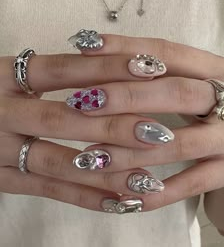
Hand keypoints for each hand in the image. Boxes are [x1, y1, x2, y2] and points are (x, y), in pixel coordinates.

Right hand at [0, 48, 167, 212]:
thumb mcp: (16, 75)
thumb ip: (56, 74)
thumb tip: (114, 71)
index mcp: (4, 77)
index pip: (64, 69)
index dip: (108, 69)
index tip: (150, 70)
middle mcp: (0, 113)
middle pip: (64, 119)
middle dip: (114, 127)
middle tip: (159, 133)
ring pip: (58, 163)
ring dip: (105, 173)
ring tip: (147, 179)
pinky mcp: (1, 180)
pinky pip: (47, 191)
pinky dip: (85, 198)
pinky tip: (119, 203)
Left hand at [73, 33, 223, 211]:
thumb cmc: (204, 106)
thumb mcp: (186, 80)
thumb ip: (151, 72)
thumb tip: (95, 53)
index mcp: (216, 70)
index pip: (168, 52)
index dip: (126, 50)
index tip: (85, 51)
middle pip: (176, 93)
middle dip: (125, 98)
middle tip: (82, 102)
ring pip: (179, 144)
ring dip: (131, 153)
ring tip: (89, 157)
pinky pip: (191, 184)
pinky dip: (156, 194)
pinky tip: (123, 199)